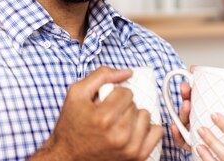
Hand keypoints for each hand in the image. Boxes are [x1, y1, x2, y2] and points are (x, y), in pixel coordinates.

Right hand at [31, 66, 162, 160]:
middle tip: (108, 116)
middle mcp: (119, 135)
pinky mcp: (137, 157)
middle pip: (135, 104)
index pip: (126, 92)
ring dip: (135, 117)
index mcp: (104, 118)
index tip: (105, 104)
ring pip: (146, 116)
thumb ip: (101, 76)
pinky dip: (147, 129)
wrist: (67, 158)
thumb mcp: (77, 94)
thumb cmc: (71, 127)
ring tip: (119, 124)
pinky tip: (133, 131)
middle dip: (123, 107)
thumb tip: (127, 72)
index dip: (115, 95)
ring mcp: (130, 148)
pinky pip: (157, 133)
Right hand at [170, 65, 194, 150]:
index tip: (192, 70)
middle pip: (188, 103)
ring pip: (184, 120)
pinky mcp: (192, 143)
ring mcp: (193, 129)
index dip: (193, 80)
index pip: (197, 92)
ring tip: (187, 105)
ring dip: (182, 111)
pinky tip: (176, 127)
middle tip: (187, 87)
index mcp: (205, 106)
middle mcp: (197, 116)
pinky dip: (177, 134)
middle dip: (185, 93)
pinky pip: (182, 140)